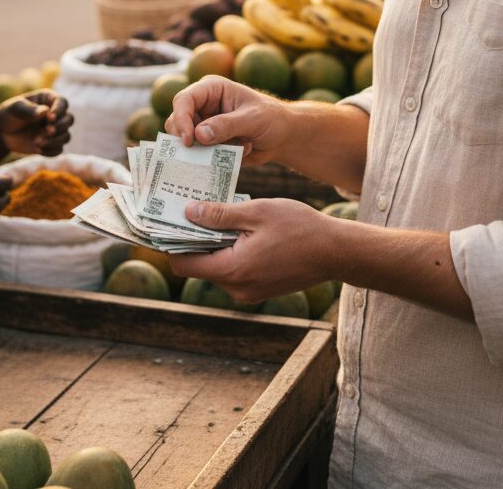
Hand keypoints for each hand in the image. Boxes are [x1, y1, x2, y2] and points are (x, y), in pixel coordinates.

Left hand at [0, 90, 72, 156]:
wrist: (2, 132)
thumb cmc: (9, 114)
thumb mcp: (16, 108)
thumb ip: (29, 110)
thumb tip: (44, 112)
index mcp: (49, 100)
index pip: (63, 102)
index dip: (60, 110)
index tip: (50, 117)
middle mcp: (55, 114)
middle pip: (69, 120)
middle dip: (60, 127)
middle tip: (46, 131)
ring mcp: (54, 130)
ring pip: (66, 136)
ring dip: (54, 141)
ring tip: (38, 143)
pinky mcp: (51, 144)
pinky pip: (59, 150)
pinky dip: (51, 151)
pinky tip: (38, 150)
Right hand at [165, 75, 290, 165]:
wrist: (283, 137)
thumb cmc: (271, 119)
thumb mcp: (252, 119)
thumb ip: (226, 126)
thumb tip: (198, 135)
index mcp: (211, 89)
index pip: (184, 100)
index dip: (181, 119)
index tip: (188, 141)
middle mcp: (203, 105)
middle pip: (176, 121)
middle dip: (188, 139)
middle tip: (206, 151)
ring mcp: (203, 125)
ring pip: (184, 141)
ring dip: (205, 150)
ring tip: (233, 148)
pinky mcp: (208, 143)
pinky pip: (197, 154)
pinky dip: (212, 158)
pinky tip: (237, 152)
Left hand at [168, 198, 338, 303]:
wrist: (336, 252)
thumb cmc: (299, 227)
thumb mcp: (256, 212)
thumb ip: (220, 215)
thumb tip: (188, 213)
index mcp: (232, 269)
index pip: (184, 264)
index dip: (171, 242)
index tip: (166, 221)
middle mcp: (237, 288)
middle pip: (199, 266)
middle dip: (193, 239)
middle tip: (190, 210)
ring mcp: (249, 292)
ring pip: (217, 267)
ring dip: (214, 244)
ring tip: (218, 215)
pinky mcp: (260, 289)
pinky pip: (234, 270)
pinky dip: (230, 252)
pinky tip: (239, 230)